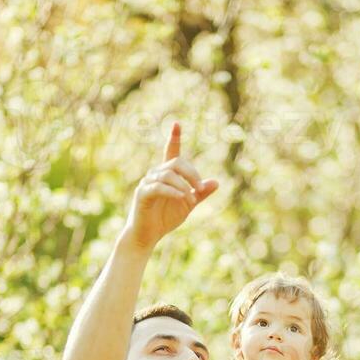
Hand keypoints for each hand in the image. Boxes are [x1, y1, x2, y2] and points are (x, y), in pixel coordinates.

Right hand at [125, 121, 218, 250]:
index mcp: (167, 175)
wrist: (147, 236)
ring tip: (191, 200)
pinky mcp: (142, 194)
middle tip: (200, 189)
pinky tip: (181, 198)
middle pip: (176, 163)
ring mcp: (147, 183)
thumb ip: (200, 193)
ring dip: (184, 185)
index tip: (177, 124)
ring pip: (168, 174)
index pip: (171, 152)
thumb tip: (217, 182)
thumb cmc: (165, 219)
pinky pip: (158, 187)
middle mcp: (156, 174)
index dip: (174, 138)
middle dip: (192, 174)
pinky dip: (172, 191)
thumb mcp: (187, 205)